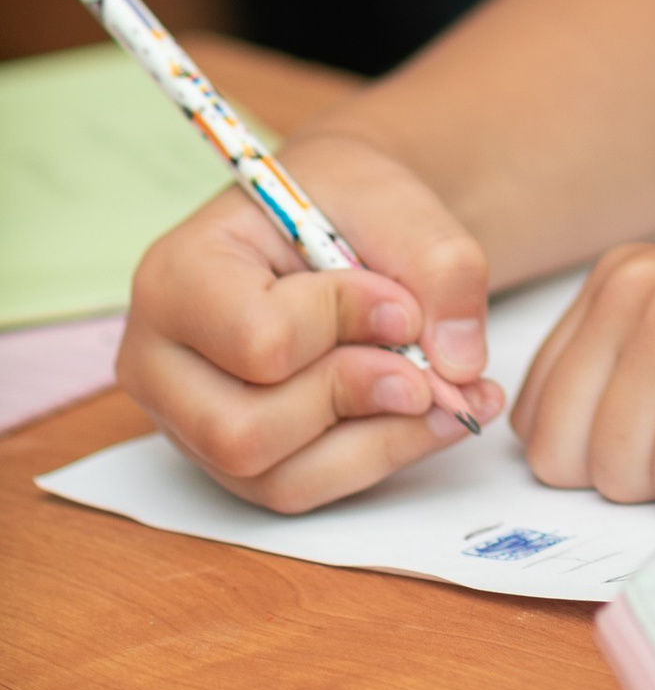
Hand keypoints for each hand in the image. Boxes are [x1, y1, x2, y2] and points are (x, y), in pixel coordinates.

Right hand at [117, 132, 506, 510]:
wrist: (333, 219)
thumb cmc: (344, 202)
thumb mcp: (396, 200)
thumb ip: (440, 266)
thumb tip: (460, 365)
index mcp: (178, 275)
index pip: (259, 339)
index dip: (347, 327)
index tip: (403, 304)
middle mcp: (160, 359)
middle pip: (245, 431)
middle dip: (353, 398)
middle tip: (428, 370)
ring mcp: (187, 420)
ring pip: (273, 478)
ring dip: (376, 441)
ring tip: (450, 396)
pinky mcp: (228, 459)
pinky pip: (298, 490)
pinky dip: (374, 459)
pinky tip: (428, 418)